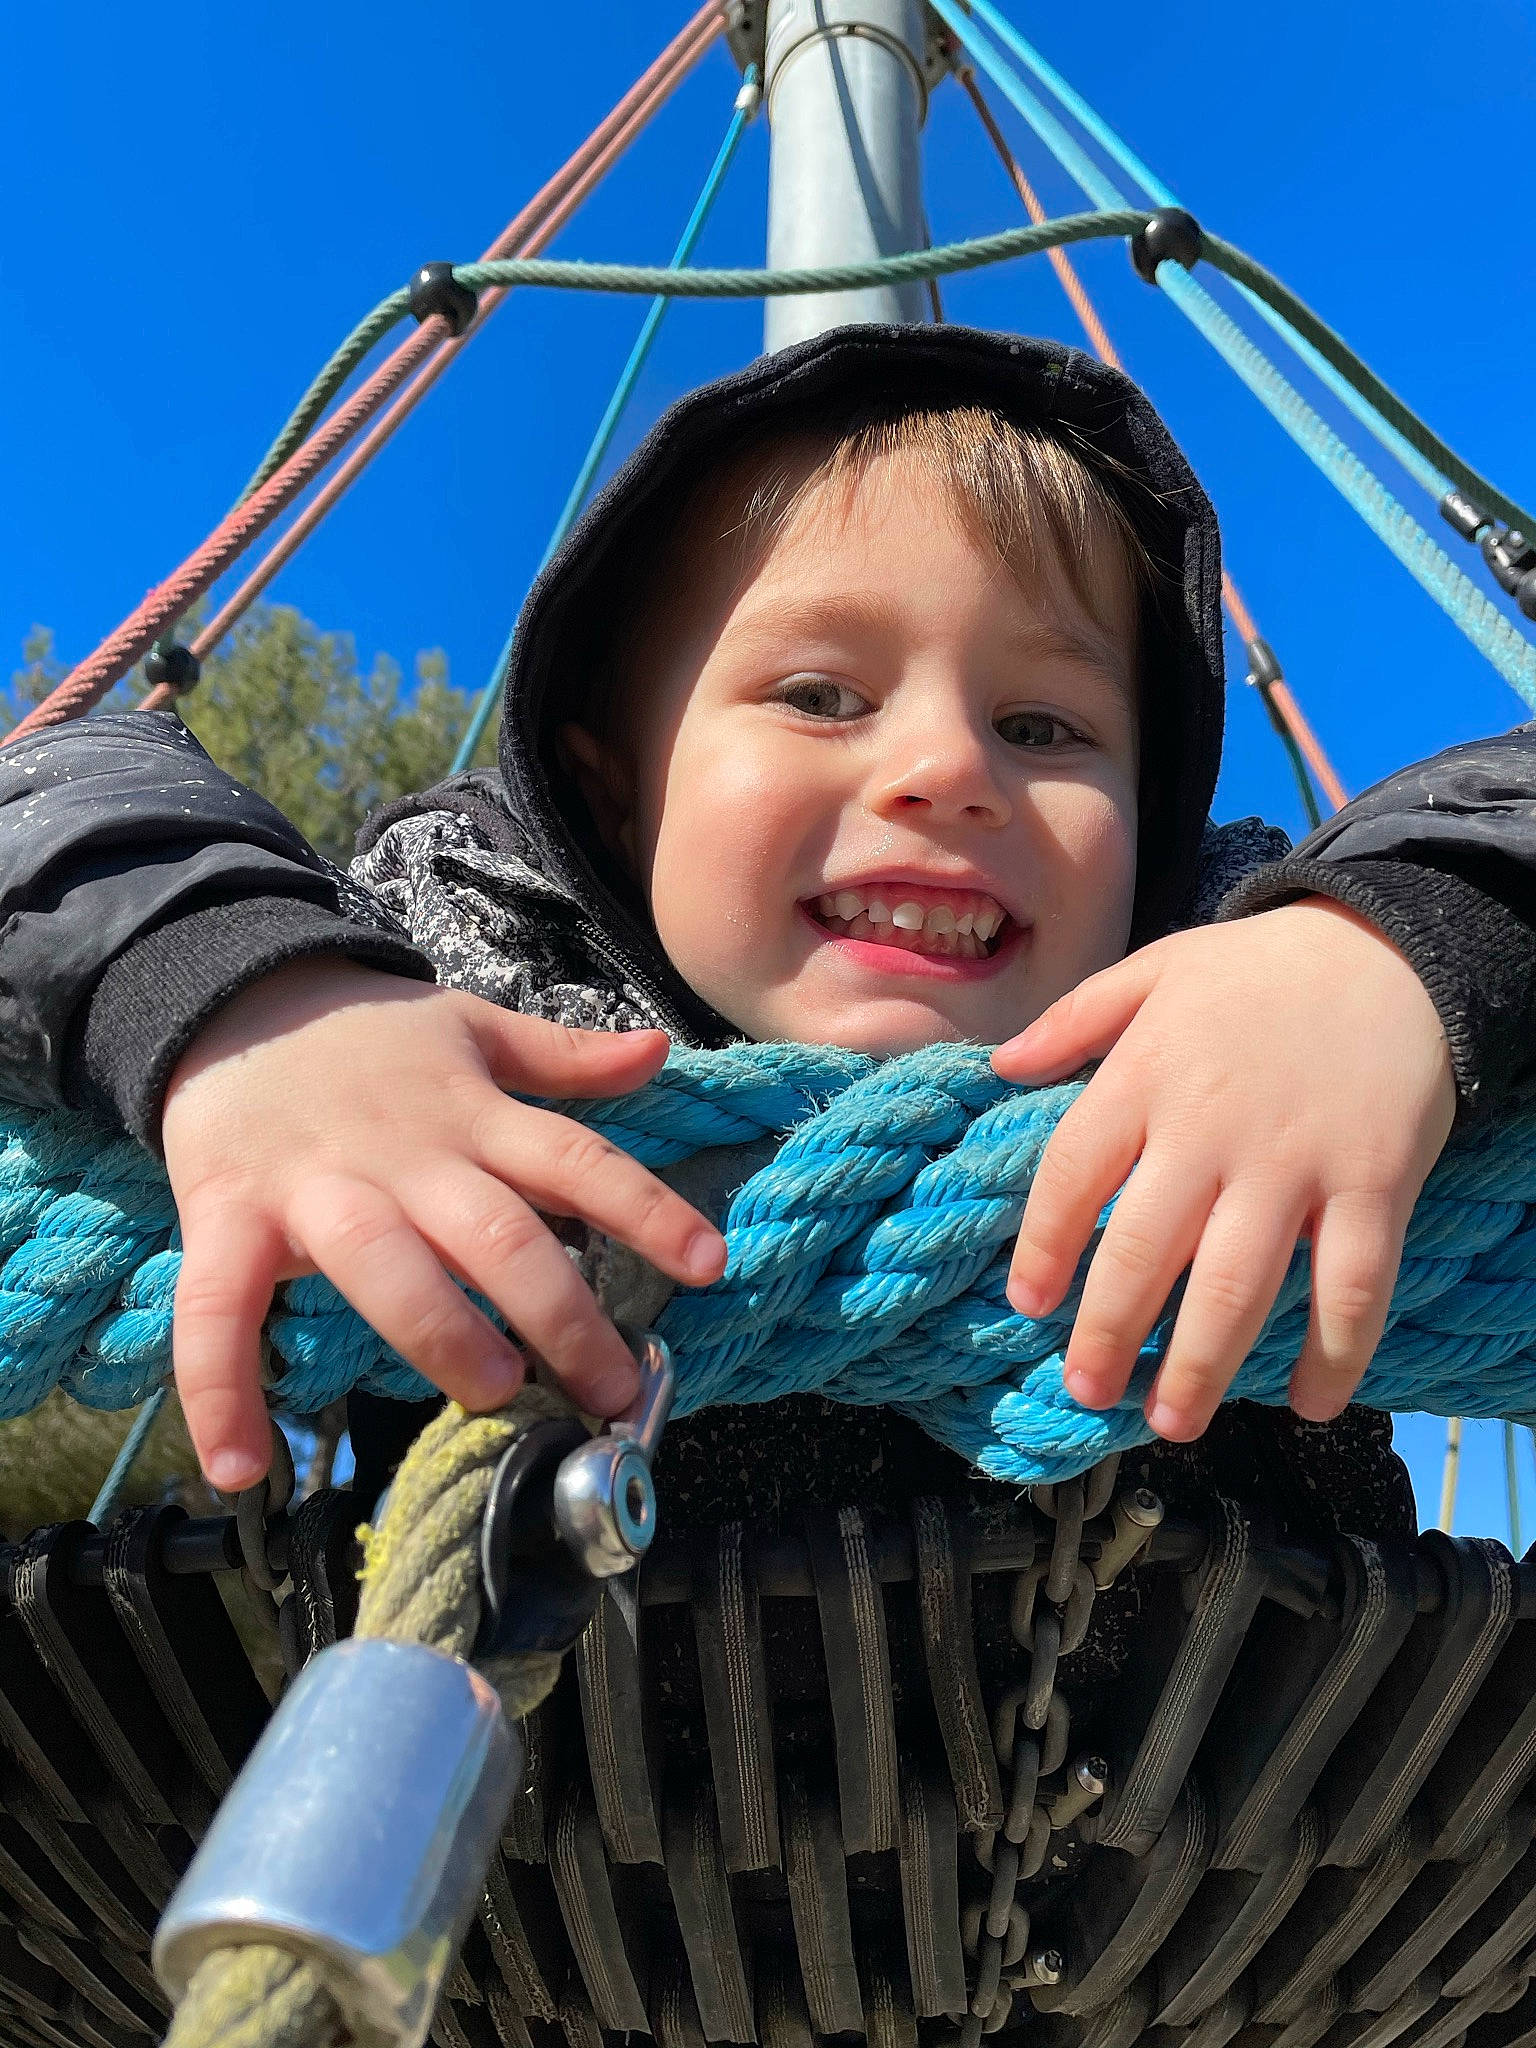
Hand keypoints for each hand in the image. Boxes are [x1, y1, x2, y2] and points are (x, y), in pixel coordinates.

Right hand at [162, 961, 725, 1489]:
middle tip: (613, 1384)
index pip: (576, 1160)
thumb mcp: (472, 1027)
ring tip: (495, 1391)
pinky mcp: (228, 1219)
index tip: (708, 1264)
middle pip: (495, 1232)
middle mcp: (405, 1157)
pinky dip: (221, 1388)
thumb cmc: (367, 1037)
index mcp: (471, 1115)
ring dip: (440, 1332)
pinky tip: (241, 1467)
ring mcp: (316, 1191)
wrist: (230, 996)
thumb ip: (563, 1056)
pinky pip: (219, 1309)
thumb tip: (658, 1053)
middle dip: (560, 1310)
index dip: (644, 1209)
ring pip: (385, 1266)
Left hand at [992, 900, 1456, 1439]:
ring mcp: (1295, 1162)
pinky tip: (1311, 1403)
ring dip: (1200, 1366)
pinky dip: (1335, 1353)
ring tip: (1172, 1421)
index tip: (1028, 1303)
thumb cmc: (1260, 967)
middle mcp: (1211, 1128)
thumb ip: (1076, 1020)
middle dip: (1108, 1333)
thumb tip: (1001, 1066)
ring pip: (1236, 1287)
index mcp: (1147, 1075)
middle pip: (1142, 1250)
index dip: (1042, 1246)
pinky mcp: (1374, 1184)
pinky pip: (1353, 1285)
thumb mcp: (1156, 968)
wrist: (1393, 945)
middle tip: (1088, 1392)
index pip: (1071, 1174)